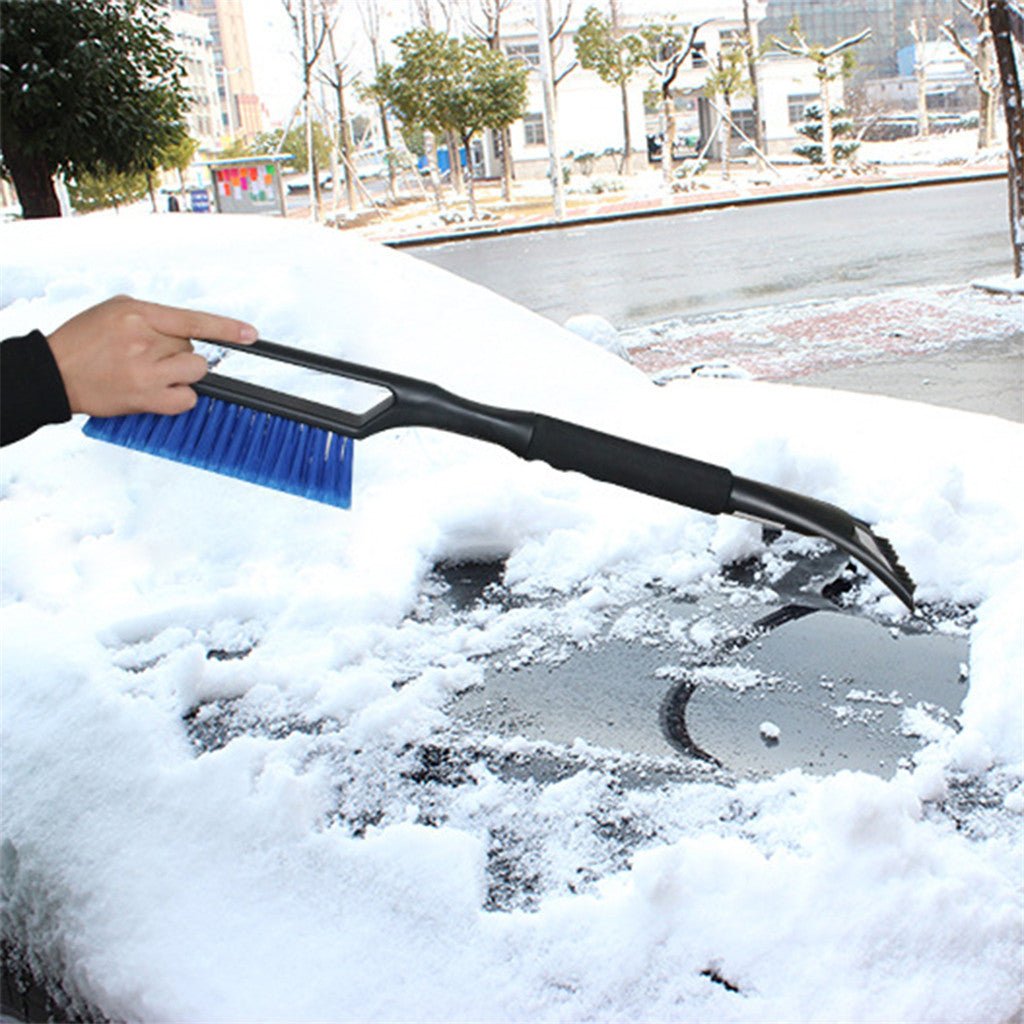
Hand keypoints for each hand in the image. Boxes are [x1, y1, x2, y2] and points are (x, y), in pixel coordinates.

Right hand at [46, 295, 258, 416]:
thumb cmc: (83, 340)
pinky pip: (187, 399)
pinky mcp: (145, 397)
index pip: (192, 320)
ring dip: (183, 373)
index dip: (226, 328)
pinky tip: (159, 391)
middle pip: (193, 348)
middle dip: (178, 352)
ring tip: (153, 372)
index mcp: (136, 313)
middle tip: (149, 356)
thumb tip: (190, 331)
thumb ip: (154, 317)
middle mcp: (143, 340)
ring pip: (195, 370)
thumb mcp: (115, 311)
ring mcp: (146, 371)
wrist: (53, 372)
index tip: (251, 334)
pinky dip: (180, 397)